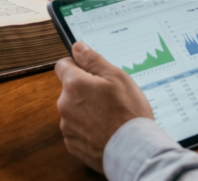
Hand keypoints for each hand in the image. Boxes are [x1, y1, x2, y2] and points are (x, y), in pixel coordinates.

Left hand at [55, 41, 154, 174]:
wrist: (134, 151)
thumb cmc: (129, 113)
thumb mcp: (117, 78)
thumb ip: (93, 60)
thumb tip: (77, 47)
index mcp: (74, 84)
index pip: (62, 65)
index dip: (77, 66)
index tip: (91, 73)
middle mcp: (64, 104)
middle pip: (69, 90)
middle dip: (84, 91)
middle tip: (108, 98)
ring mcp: (67, 126)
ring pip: (73, 110)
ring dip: (85, 110)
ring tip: (109, 117)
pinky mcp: (72, 144)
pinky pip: (76, 130)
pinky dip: (87, 129)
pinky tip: (104, 131)